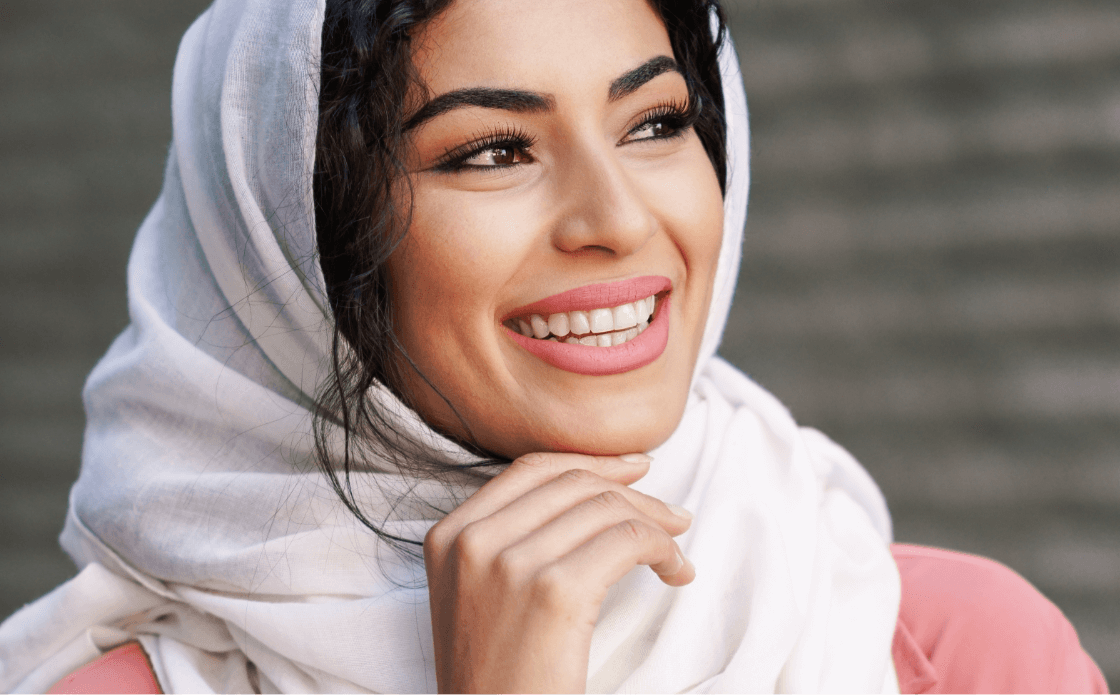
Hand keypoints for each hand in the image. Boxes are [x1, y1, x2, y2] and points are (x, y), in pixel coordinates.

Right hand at [424, 452, 694, 693]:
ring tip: (677, 550)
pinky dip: (663, 550)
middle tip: (672, 515)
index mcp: (449, 535)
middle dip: (634, 494)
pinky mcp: (554, 591)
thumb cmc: (496, 677)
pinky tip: (674, 571)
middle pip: (573, 485)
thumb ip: (510, 539)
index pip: (531, 470)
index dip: (591, 462)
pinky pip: (628, 542)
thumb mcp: (478, 595)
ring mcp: (510, 563)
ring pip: (606, 509)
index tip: (633, 469)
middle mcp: (473, 541)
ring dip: (657, 525)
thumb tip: (591, 492)